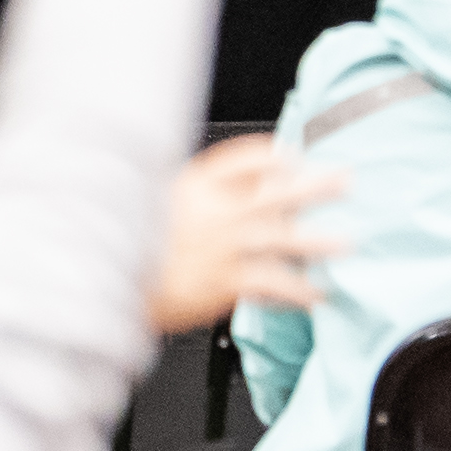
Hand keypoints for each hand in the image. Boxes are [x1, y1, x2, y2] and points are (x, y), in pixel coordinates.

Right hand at [144, 138, 342, 333]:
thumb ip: (195, 197)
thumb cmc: (128, 247)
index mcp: (195, 184)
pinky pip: (270, 283)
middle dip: (314, 186)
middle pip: (274, 192)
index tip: (294, 157)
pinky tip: (315, 295)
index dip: (274, 156)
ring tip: (345, 244)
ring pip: (280, 238)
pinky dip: (296, 290)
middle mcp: (213, 211)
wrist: (106, 282)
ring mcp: (220, 247)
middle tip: (343, 182)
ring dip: (315, 242)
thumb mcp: (154, 202)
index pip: (245, 157)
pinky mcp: (222, 282)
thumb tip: (234, 195)